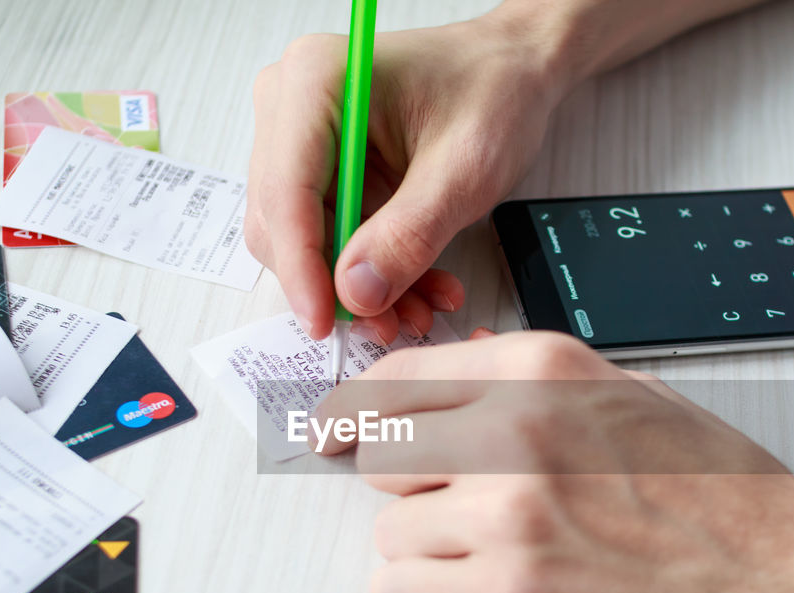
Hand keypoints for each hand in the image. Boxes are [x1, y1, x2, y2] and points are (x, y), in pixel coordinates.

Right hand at [247, 14, 568, 342]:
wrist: (511, 72)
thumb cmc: (492, 91)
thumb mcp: (465, 169)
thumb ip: (409, 234)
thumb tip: (356, 292)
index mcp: (316, 82)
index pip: (285, 193)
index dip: (302, 267)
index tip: (325, 321)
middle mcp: (292, 106)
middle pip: (282, 223)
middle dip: (334, 284)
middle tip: (389, 321)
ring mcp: (301, 139)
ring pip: (304, 241)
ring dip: (356, 286)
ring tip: (416, 307)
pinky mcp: (320, 169)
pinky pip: (329, 238)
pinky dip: (369, 271)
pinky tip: (415, 286)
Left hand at [316, 332, 793, 592]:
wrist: (784, 577)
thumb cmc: (720, 492)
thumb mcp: (628, 393)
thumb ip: (531, 379)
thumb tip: (454, 368)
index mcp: (541, 369)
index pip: (394, 379)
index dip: (360, 416)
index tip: (342, 438)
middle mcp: (514, 428)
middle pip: (376, 454)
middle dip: (406, 487)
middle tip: (454, 510)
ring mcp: (509, 512)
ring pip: (386, 531)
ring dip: (424, 552)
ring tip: (495, 560)